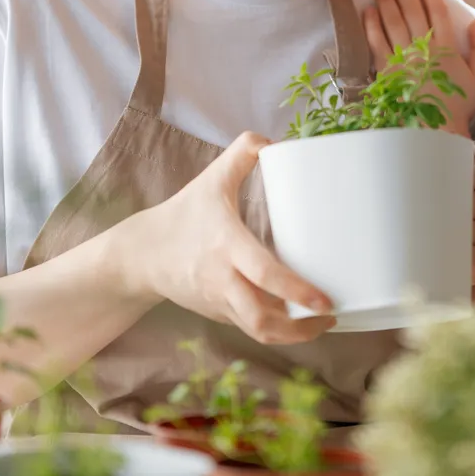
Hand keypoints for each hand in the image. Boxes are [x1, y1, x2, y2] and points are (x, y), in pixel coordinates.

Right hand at [126, 133, 335, 344]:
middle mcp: (223, 280)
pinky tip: (296, 318)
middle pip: (261, 320)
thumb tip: (276, 140)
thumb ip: (242, 153)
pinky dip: (275, 329)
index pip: (264, 275)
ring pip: (258, 332)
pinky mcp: (218, 314)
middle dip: (301, 328)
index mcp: (226, 245)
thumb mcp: (211, 179)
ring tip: (320, 322)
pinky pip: (250, 327)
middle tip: (331, 314)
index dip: (297, 292)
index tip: (325, 300)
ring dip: (293, 336)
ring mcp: (219, 302)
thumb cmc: (183, 214)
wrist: (143, 254)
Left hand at [365, 0, 474, 135]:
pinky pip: (377, 44)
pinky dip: (372, 26)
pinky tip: (368, 10)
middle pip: (412, 12)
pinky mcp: (387, 71)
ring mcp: (404, 59)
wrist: (435, 132)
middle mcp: (425, 49)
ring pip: (393, 22)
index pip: (437, 13)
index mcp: (449, 49)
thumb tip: (474, 23)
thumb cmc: (459, 106)